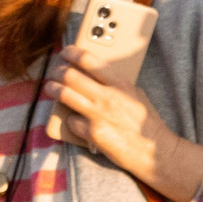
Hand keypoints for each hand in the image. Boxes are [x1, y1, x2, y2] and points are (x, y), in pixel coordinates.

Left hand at [43, 50, 181, 186]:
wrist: (153, 150)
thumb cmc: (146, 122)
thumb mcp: (136, 95)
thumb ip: (117, 84)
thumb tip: (95, 75)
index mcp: (120, 84)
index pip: (89, 60)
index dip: (73, 53)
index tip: (65, 51)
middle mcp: (107, 96)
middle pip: (70, 76)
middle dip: (57, 71)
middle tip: (54, 72)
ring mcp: (97, 115)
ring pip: (64, 94)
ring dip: (52, 89)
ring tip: (50, 87)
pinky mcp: (91, 133)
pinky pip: (71, 120)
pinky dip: (70, 119)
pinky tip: (73, 118)